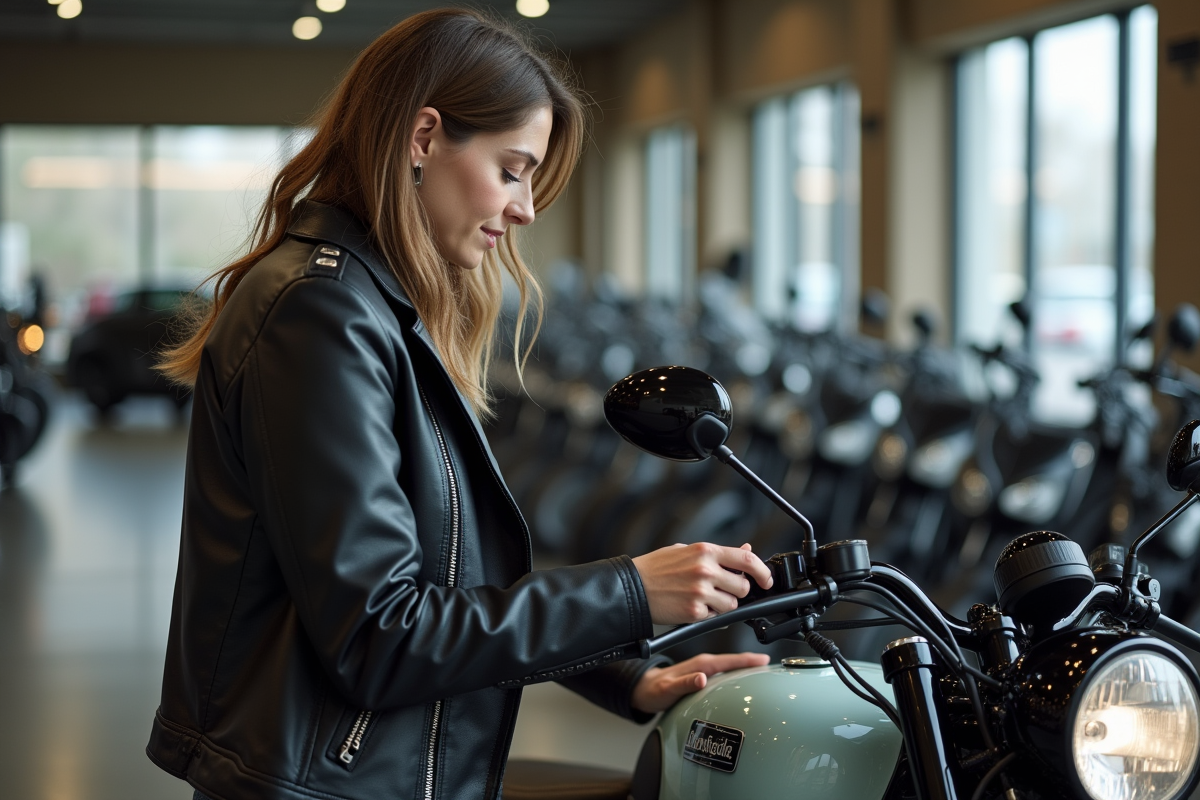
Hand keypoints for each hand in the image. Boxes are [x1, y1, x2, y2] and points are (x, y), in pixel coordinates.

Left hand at [631, 652, 770, 713]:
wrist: (644, 690)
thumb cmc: (655, 690)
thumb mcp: (668, 689)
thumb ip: (685, 683)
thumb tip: (702, 679)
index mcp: (699, 665)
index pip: (728, 660)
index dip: (747, 660)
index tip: (764, 660)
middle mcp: (703, 666)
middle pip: (733, 662)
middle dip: (753, 663)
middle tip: (773, 668)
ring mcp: (704, 671)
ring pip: (730, 667)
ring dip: (746, 669)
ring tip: (763, 675)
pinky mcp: (703, 677)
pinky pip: (724, 674)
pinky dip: (735, 675)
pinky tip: (742, 682)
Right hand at [632, 542, 772, 624]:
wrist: (632, 588)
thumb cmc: (656, 568)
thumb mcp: (686, 551)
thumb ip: (718, 553)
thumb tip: (747, 550)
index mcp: (705, 551)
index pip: (747, 560)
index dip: (762, 572)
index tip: (766, 580)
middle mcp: (705, 570)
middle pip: (742, 586)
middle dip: (738, 591)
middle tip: (723, 590)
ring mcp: (700, 592)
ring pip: (732, 604)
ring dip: (724, 605)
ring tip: (705, 598)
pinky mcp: (694, 612)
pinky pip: (715, 617)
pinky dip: (709, 615)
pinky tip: (693, 606)